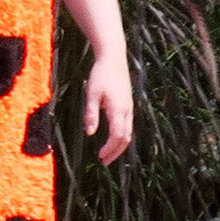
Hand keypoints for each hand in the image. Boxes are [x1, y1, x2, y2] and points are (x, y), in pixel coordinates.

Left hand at [85, 50, 135, 164]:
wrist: (113, 58)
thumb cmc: (100, 75)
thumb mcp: (91, 94)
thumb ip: (91, 114)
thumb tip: (91, 133)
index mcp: (118, 109)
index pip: (117, 136)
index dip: (110, 149)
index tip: (100, 157)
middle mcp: (127, 110)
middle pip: (126, 138)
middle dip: (116, 152)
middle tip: (104, 162)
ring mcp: (129, 107)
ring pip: (128, 132)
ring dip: (119, 146)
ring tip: (107, 155)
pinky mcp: (128, 104)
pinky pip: (127, 125)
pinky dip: (121, 136)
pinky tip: (112, 140)